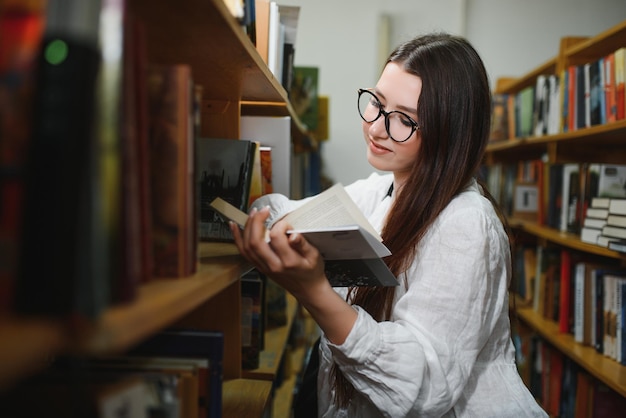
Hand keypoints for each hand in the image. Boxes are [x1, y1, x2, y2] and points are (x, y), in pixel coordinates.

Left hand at [231, 207, 358, 344]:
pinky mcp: (260, 267)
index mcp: (288, 261)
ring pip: (247, 246)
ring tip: (253, 214)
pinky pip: (244, 252)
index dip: (280, 225)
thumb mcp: (314, 255)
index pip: (276, 237)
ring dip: (246, 227)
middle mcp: (273, 265)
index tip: (286, 222)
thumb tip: (293, 235)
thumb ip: (303, 243)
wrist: (308, 289)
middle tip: (264, 210)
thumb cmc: (312, 271)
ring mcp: (264, 267)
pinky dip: (238, 238)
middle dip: (256, 221)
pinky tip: (234, 226)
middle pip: (255, 242)